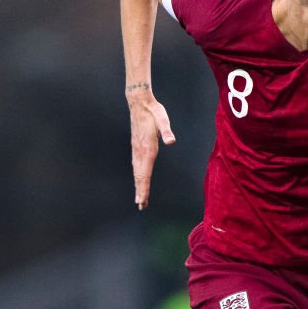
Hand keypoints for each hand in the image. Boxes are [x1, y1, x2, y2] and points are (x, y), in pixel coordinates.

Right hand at [128, 91, 174, 209]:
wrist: (139, 102)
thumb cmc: (153, 110)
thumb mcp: (162, 118)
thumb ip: (166, 130)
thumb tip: (171, 141)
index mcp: (147, 148)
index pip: (145, 173)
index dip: (144, 187)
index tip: (142, 199)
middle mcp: (140, 152)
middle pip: (140, 176)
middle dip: (141, 191)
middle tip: (141, 206)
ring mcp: (137, 149)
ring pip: (137, 172)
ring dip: (139, 185)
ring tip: (139, 198)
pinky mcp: (136, 147)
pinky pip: (136, 166)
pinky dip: (137, 176)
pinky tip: (138, 179)